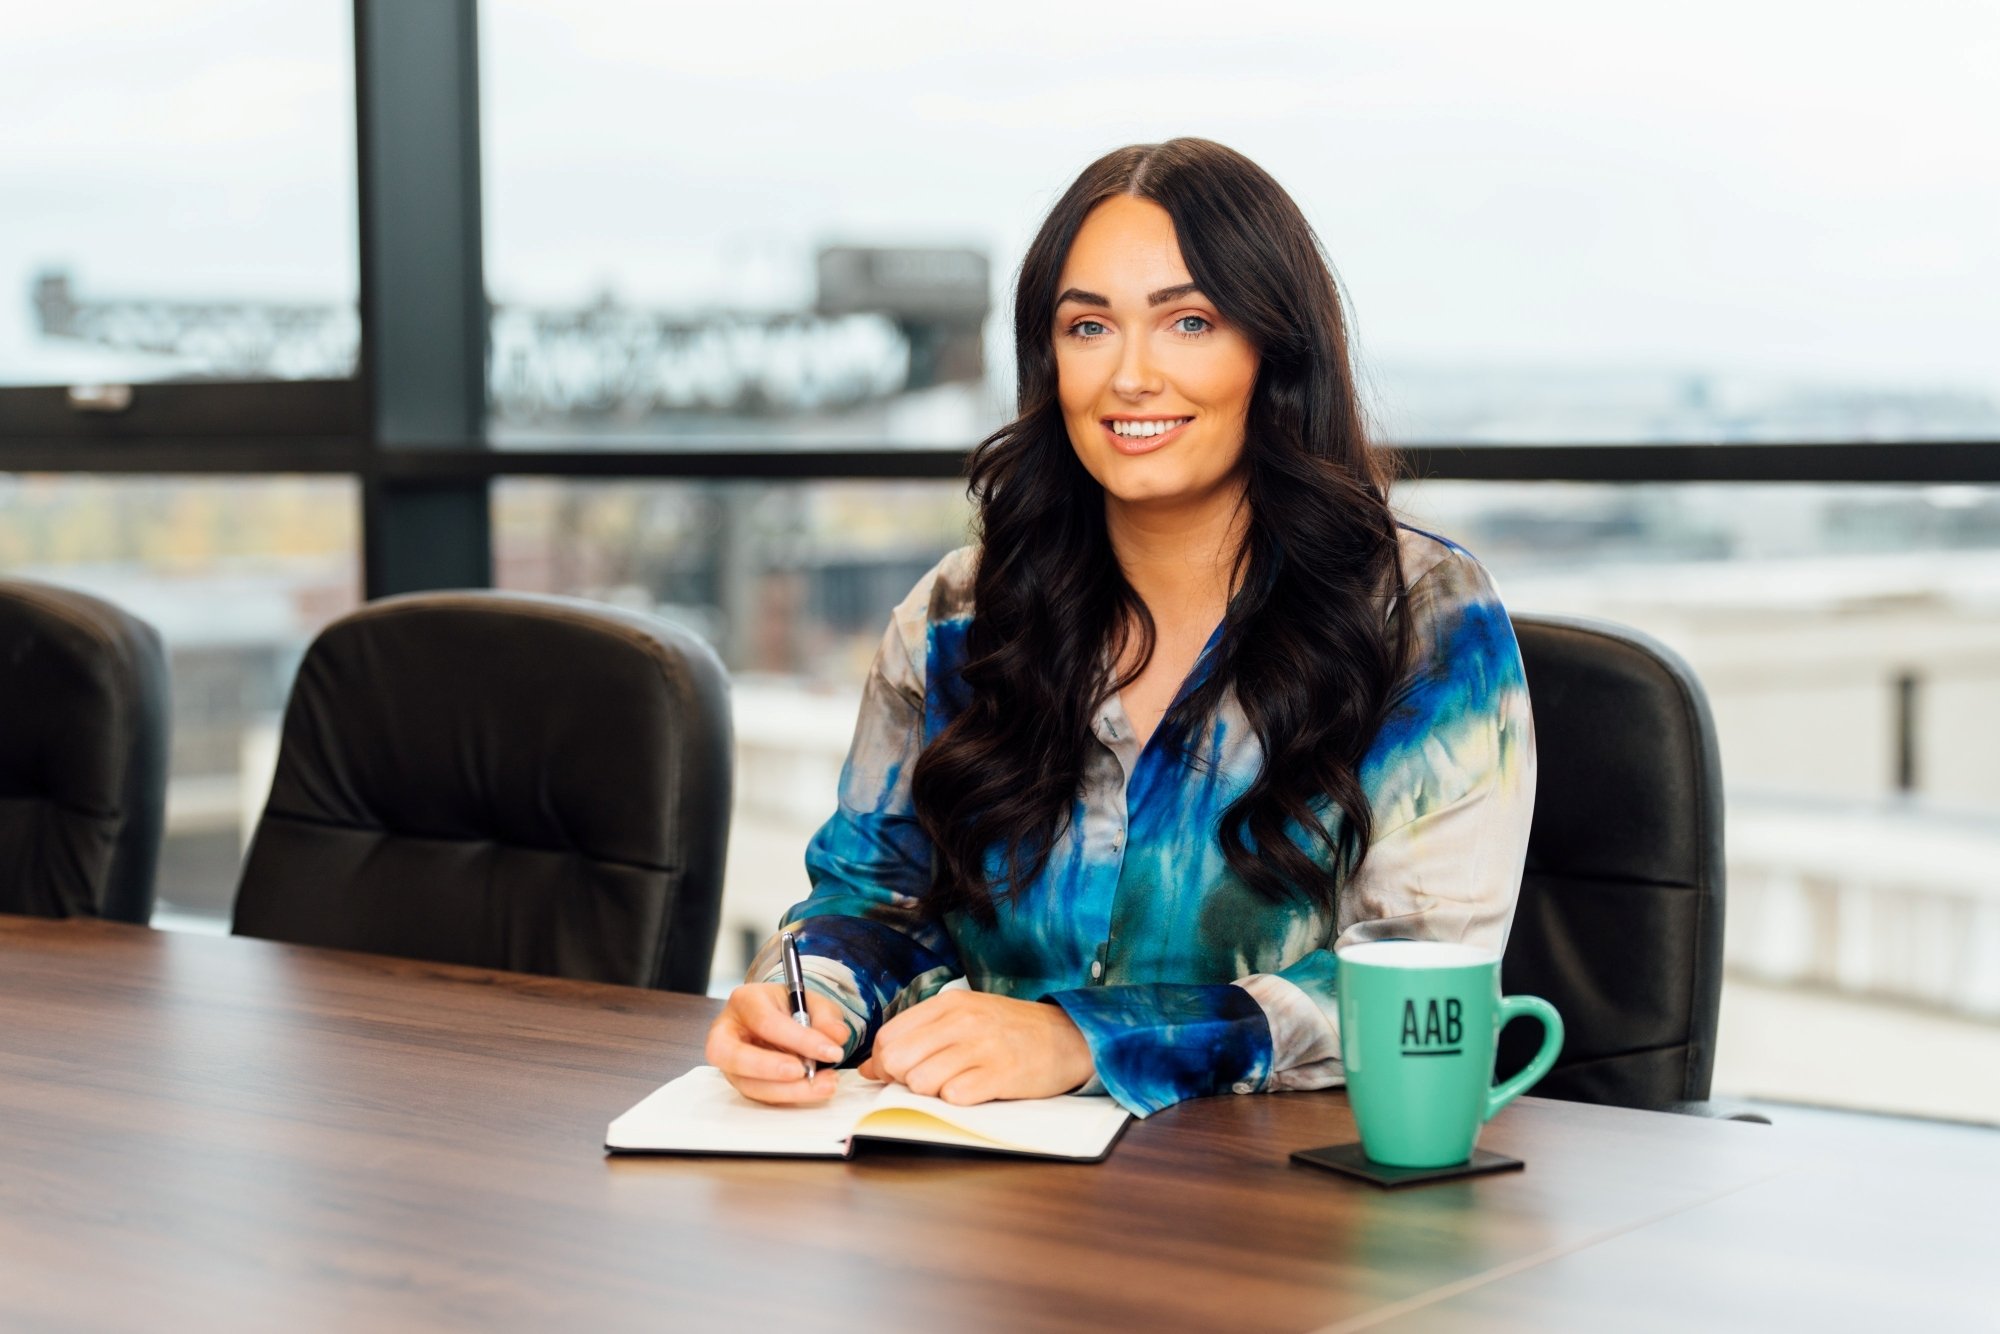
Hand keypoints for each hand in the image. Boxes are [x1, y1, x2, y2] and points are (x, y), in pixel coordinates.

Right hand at [705, 983, 850, 1104]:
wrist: (780, 1020)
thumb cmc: (790, 1008)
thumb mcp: (812, 1002)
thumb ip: (826, 1017)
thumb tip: (837, 1036)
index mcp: (745, 1001)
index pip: (766, 1022)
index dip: (799, 1039)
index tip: (830, 1052)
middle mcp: (728, 1032)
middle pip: (736, 1056)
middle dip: (771, 1069)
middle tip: (804, 1073)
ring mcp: (730, 1062)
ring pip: (748, 1085)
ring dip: (787, 1091)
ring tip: (822, 1086)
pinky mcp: (741, 1082)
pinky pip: (760, 1096)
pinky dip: (788, 1097)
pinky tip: (812, 1091)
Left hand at [857, 989, 1093, 1104]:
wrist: (1068, 1037)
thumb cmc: (1009, 1030)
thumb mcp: (963, 1018)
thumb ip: (917, 1036)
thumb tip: (869, 1068)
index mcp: (948, 1004)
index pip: (889, 1037)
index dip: (886, 1062)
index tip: (900, 1072)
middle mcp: (963, 1022)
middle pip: (898, 1061)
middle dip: (904, 1079)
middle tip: (928, 1080)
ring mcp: (982, 1048)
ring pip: (922, 1082)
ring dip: (932, 1092)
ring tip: (956, 1083)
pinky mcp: (1001, 1075)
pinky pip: (955, 1097)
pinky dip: (959, 1101)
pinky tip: (976, 1090)